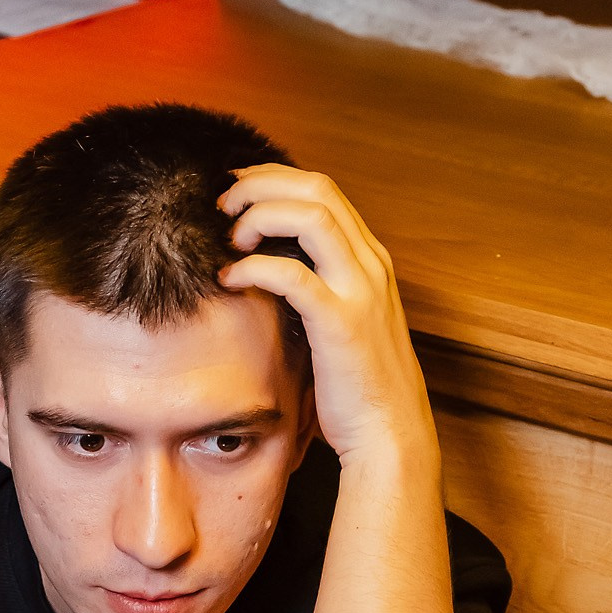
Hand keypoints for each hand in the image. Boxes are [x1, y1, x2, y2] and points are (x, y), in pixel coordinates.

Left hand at [218, 165, 437, 471]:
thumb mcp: (340, 319)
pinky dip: (254, 267)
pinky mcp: (341, 323)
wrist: (389, 435)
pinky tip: (229, 278)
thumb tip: (264, 261)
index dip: (274, 178)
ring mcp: (360, 291)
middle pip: (317, 189)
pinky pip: (292, 275)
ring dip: (261, 214)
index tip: (236, 189)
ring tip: (230, 237)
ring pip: (311, 216)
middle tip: (223, 203)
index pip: (323, 190)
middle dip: (262, 184)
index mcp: (370, 260)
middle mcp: (371, 265)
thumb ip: (315, 284)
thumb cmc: (355, 384)